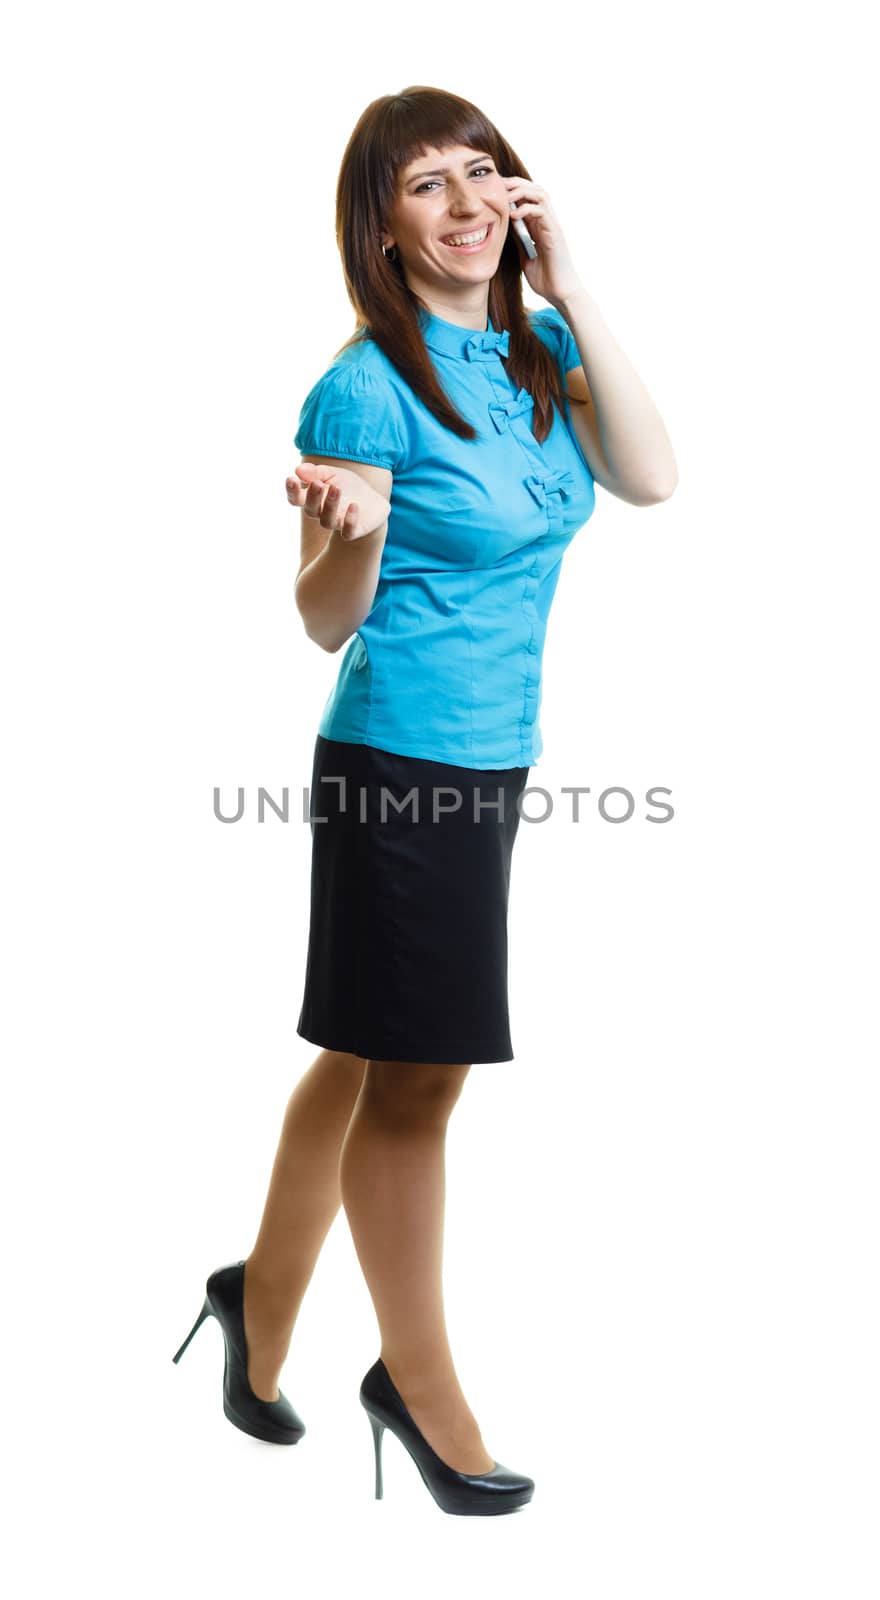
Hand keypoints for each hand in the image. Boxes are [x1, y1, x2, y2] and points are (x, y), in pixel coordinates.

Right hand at [285, 462, 389, 541]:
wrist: (373, 502)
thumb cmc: (348, 487)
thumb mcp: (333, 474)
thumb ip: (317, 472)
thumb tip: (298, 469)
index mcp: (313, 499)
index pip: (296, 499)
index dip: (291, 491)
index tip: (291, 479)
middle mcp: (322, 513)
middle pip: (310, 510)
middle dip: (312, 497)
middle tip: (317, 483)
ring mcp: (337, 523)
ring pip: (327, 521)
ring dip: (329, 505)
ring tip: (336, 488)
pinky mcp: (353, 531)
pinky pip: (348, 532)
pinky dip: (350, 520)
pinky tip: (354, 505)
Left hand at [503, 174, 583, 305]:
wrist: (559, 293)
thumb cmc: (544, 277)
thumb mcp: (524, 255)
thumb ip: (518, 239)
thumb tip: (504, 226)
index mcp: (539, 225)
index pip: (528, 196)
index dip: (512, 188)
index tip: (494, 188)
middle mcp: (547, 221)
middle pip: (534, 189)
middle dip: (515, 183)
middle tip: (497, 184)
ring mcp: (552, 226)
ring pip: (540, 195)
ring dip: (522, 191)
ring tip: (505, 196)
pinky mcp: (555, 234)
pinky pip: (542, 213)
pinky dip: (527, 209)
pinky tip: (513, 215)